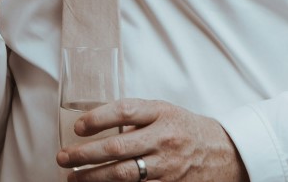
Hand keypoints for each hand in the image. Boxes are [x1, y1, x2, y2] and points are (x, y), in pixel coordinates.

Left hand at [57, 99, 247, 181]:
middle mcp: (164, 139)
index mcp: (161, 113)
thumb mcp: (163, 111)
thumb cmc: (184, 128)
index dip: (97, 118)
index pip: (124, 112)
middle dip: (84, 154)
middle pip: (118, 147)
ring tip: (73, 177)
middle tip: (62, 158)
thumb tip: (93, 123)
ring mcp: (168, 167)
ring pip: (124, 175)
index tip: (77, 127)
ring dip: (94, 177)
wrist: (225, 153)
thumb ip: (134, 116)